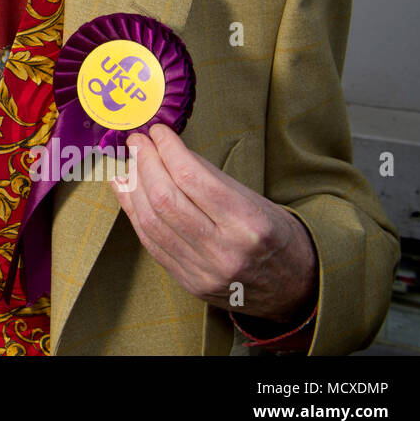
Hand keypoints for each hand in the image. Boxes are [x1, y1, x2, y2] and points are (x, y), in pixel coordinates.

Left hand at [112, 123, 317, 324]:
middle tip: (136, 141)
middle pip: (166, 199)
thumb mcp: (253, 199)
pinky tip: (126, 189)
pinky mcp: (188, 282)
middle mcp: (224, 251)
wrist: (293, 288)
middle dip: (144, 163)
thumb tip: (166, 147)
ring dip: (132, 185)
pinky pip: (150, 242)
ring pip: (151, 221)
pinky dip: (134, 211)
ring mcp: (203, 271)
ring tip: (127, 161)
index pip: (193, 179)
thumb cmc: (274, 235)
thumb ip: (207, 175)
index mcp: (249, 225)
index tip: (157, 131)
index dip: (168, 150)